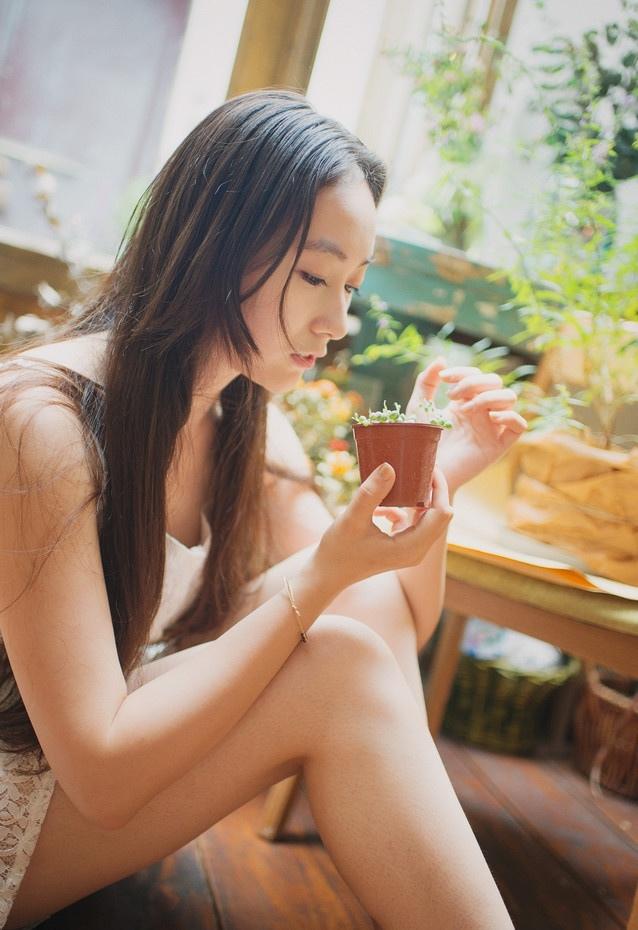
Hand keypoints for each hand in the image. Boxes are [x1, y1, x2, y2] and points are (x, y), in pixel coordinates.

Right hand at [313, 464, 452, 590]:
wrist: (327, 574)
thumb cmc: (338, 551)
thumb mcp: (352, 519)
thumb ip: (371, 493)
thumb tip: (390, 466)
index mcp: (411, 547)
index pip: (441, 513)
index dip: (439, 488)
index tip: (428, 467)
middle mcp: (416, 550)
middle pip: (439, 514)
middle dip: (432, 490)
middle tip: (419, 466)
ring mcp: (409, 549)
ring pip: (426, 517)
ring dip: (417, 497)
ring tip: (404, 478)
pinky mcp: (400, 545)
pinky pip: (411, 521)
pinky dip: (401, 509)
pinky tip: (379, 508)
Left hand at [406, 355, 527, 494]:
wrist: (422, 473)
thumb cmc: (418, 444)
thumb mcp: (419, 408)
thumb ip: (427, 383)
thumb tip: (441, 359)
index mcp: (465, 401)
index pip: (476, 374)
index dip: (463, 371)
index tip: (444, 378)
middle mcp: (481, 412)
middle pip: (495, 382)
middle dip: (474, 382)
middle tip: (453, 396)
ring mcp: (491, 428)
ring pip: (509, 398)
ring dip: (489, 396)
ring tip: (466, 409)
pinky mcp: (497, 446)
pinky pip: (519, 426)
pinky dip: (510, 416)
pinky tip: (490, 417)